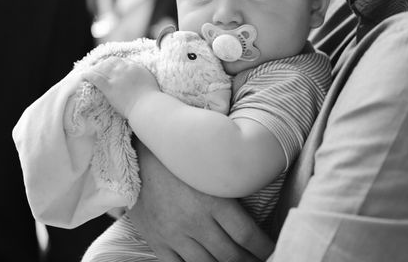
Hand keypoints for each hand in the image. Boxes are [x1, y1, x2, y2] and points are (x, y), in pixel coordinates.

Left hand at [82, 57, 159, 118]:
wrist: (147, 106)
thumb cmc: (151, 98)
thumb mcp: (149, 81)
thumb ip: (142, 75)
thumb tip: (138, 77)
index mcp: (135, 67)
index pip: (121, 61)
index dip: (114, 63)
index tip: (111, 66)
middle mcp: (124, 69)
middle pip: (110, 62)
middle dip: (104, 64)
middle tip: (99, 68)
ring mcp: (116, 78)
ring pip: (102, 68)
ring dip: (95, 69)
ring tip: (90, 72)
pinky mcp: (109, 87)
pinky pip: (96, 78)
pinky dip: (89, 75)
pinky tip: (83, 75)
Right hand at [128, 142, 274, 261]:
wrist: (136, 155)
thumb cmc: (179, 157)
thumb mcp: (208, 166)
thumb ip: (229, 185)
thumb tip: (256, 192)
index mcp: (212, 200)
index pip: (248, 235)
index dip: (264, 247)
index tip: (271, 249)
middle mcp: (195, 221)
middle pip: (231, 255)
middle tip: (259, 261)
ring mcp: (174, 235)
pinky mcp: (157, 241)